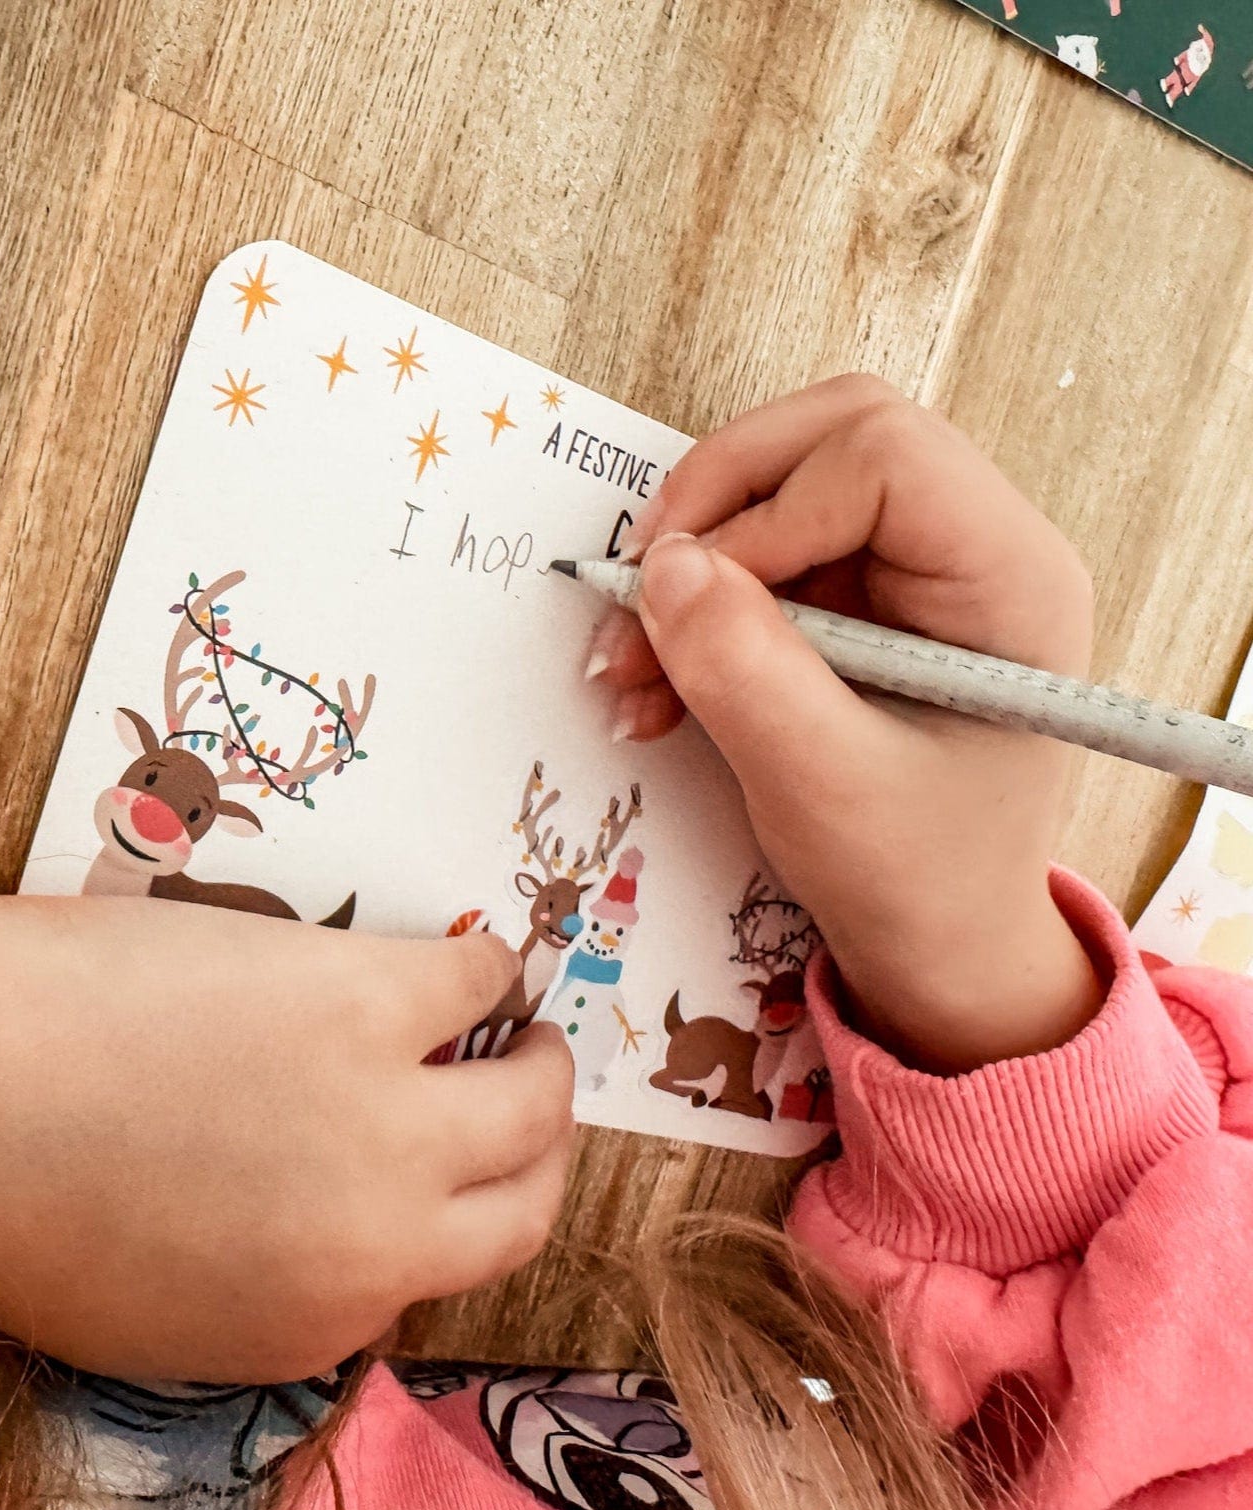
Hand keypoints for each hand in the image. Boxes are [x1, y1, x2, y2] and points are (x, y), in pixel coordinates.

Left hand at [0, 896, 571, 1381]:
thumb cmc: (12, 1195)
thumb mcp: (155, 1307)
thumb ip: (267, 1285)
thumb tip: (326, 1220)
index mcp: (314, 1322)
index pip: (440, 1280)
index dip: (449, 1216)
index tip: (448, 1170)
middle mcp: (378, 1238)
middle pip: (522, 1204)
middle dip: (532, 1153)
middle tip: (523, 1095)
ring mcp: (387, 1118)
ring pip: (532, 1101)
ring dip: (537, 1061)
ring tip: (520, 1028)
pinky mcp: (371, 1000)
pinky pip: (477, 980)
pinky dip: (487, 971)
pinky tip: (467, 960)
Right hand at [589, 375, 1102, 1070]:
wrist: (938, 945)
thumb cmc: (915, 877)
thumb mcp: (823, 785)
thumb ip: (745, 670)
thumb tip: (664, 565)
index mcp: (1009, 578)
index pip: (881, 456)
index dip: (765, 509)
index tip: (688, 599)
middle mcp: (972, 547)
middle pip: (830, 436)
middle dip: (716, 505)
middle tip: (640, 588)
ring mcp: (915, 570)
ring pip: (782, 486)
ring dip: (691, 564)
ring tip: (629, 665)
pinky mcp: (864, 601)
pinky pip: (762, 554)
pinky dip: (696, 608)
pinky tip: (654, 685)